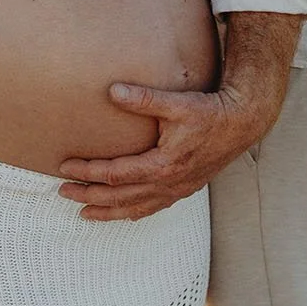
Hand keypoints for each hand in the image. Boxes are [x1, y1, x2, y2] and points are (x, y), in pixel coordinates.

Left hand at [56, 82, 279, 220]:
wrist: (242, 124)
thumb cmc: (210, 112)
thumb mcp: (176, 103)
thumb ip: (144, 99)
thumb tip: (113, 91)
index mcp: (162, 165)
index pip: (115, 174)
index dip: (87, 171)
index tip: (65, 166)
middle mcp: (168, 183)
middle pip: (120, 197)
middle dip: (89, 196)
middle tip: (63, 193)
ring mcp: (177, 190)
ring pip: (136, 209)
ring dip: (108, 212)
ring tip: (84, 214)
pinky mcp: (184, 189)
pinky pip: (153, 208)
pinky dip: (133, 213)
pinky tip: (122, 213)